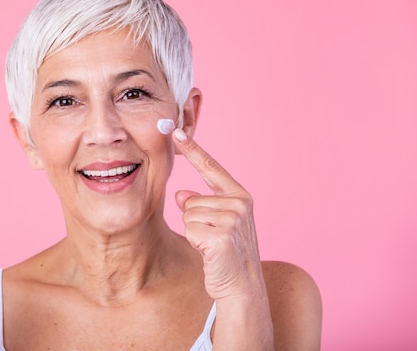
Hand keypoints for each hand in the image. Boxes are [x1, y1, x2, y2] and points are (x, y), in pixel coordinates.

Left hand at [173, 128, 265, 300]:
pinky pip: (190, 228)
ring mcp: (232, 218)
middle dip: (194, 220)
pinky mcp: (223, 235)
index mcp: (239, 196)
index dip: (192, 149)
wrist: (241, 286)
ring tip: (212, 245)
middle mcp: (238, 203)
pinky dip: (195, 242)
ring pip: (188, 214)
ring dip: (194, 232)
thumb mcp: (215, 223)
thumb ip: (201, 204)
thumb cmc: (226, 254)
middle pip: (191, 200)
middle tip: (212, 239)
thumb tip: (182, 194)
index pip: (210, 167)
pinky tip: (210, 252)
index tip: (175, 131)